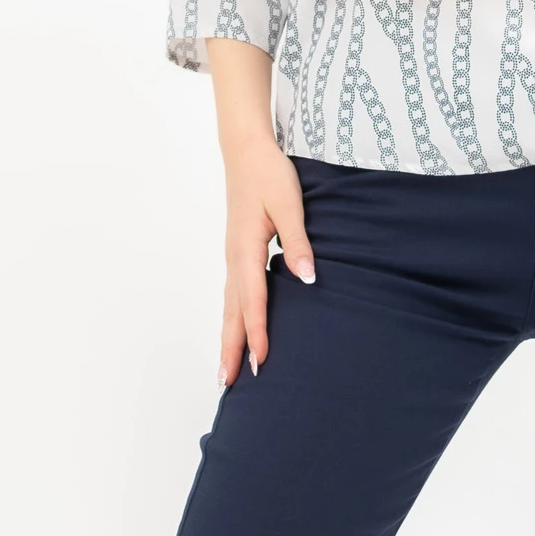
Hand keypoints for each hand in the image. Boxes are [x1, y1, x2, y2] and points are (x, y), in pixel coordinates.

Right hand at [219, 132, 314, 384]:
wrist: (246, 151)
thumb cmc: (268, 174)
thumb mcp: (290, 204)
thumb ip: (298, 242)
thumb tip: (307, 278)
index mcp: (246, 248)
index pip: (253, 299)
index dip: (257, 332)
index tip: (260, 360)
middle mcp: (235, 258)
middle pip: (232, 312)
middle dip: (231, 348)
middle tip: (228, 384)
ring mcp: (233, 257)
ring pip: (229, 306)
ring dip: (229, 338)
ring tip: (227, 370)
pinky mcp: (237, 254)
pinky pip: (233, 295)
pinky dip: (233, 318)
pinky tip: (238, 331)